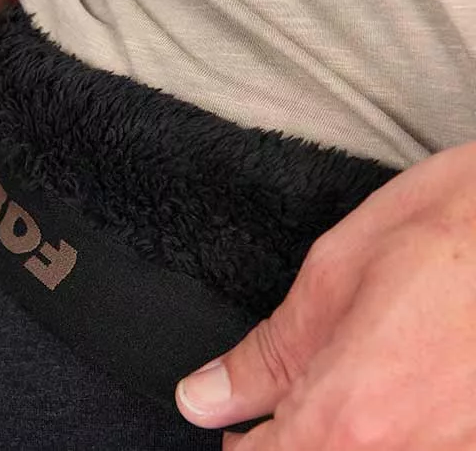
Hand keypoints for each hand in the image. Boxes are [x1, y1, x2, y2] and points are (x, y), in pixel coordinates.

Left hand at [176, 140, 475, 449]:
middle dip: (297, 440)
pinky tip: (409, 382)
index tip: (239, 422)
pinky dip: (402, 428)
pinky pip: (428, 446)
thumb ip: (267, 355)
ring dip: (352, 434)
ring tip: (361, 375)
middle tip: (293, 401)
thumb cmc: (460, 228)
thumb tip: (206, 397)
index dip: (243, 442)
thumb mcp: (336, 275)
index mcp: (351, 416)